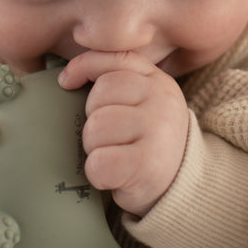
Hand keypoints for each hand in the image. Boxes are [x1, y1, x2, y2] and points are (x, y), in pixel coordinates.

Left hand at [59, 51, 189, 215]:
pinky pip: (98, 162)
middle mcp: (162, 102)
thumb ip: (117, 79)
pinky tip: (114, 176)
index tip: (66, 82)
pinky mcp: (146, 165)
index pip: (114, 60)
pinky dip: (98, 174)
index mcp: (159, 83)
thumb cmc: (149, 142)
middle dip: (93, 120)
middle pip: (98, 97)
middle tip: (111, 139)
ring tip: (115, 156)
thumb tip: (67, 77)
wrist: (181, 187)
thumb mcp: (143, 102)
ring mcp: (157, 133)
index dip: (84, 66)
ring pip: (95, 129)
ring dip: (95, 149)